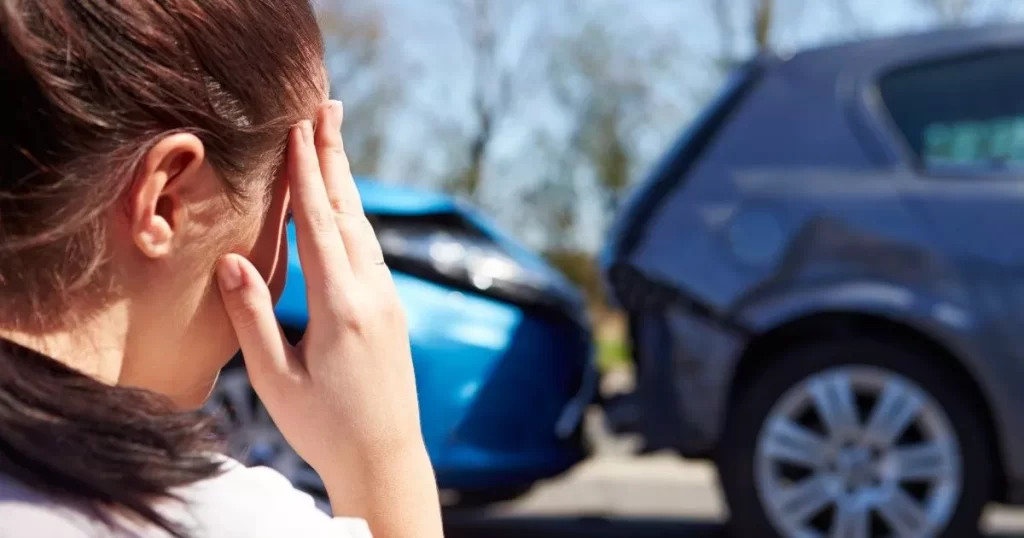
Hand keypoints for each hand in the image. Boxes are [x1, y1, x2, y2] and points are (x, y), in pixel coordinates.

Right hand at [215, 101, 441, 534]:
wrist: (385, 458)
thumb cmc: (323, 427)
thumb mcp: (275, 378)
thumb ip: (253, 316)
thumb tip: (231, 259)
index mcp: (341, 308)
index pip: (320, 225)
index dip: (307, 174)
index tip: (298, 128)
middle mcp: (373, 295)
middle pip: (350, 213)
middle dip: (335, 157)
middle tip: (328, 107)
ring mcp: (388, 301)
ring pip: (365, 229)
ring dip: (346, 182)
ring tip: (334, 141)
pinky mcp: (391, 311)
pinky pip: (371, 251)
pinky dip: (354, 217)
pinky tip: (346, 206)